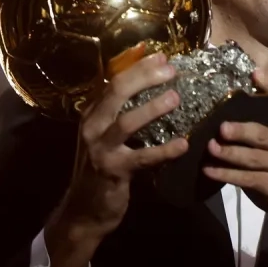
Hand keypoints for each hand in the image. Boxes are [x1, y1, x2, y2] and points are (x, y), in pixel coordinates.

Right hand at [44, 52, 188, 266]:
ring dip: (152, 108)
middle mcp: (92, 127)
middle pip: (117, 93)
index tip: (162, 55)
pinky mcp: (113, 171)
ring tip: (175, 97)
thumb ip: (121, 113)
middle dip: (144, 77)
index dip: (137, 66)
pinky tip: (183, 145)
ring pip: (126, 122)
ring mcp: (100, 149)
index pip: (113, 81)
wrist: (84, 210)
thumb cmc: (101, 168)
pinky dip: (164, 151)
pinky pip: (142, 158)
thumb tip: (150, 87)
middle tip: (171, 69)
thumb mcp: (105, 136)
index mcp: (92, 114)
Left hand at [203, 70, 267, 244]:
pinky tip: (210, 172)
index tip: (254, 72)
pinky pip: (248, 180)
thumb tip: (219, 122)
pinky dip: (227, 175)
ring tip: (211, 148)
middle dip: (242, 129)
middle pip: (263, 133)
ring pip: (254, 158)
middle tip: (221, 127)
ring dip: (230, 154)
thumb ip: (253, 138)